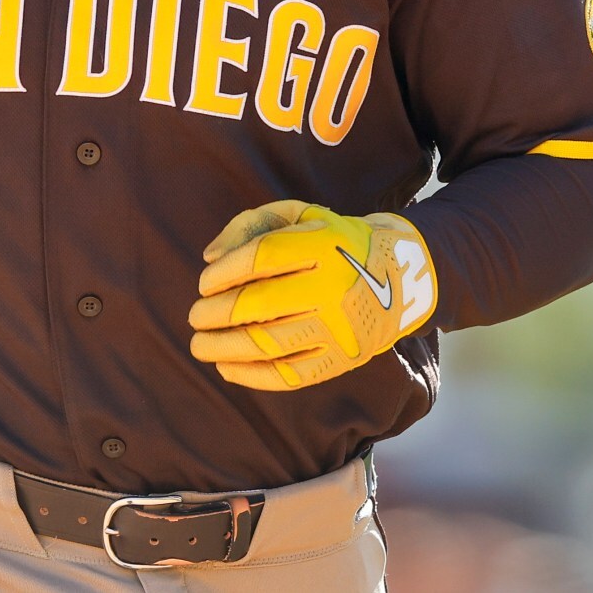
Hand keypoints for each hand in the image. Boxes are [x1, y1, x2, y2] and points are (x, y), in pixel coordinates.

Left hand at [188, 200, 437, 391]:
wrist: (397, 278)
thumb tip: (210, 257)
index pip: (260, 257)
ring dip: (223, 348)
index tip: (204, 283)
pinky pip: (289, 375)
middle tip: (194, 316)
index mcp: (323, 244)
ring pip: (268, 344)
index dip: (223, 272)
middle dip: (214, 314)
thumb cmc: (332, 243)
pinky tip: (227, 367)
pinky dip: (250, 376)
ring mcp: (339, 328)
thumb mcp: (301, 216)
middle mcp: (334, 286)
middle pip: (258, 304)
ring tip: (200, 345)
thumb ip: (252, 224)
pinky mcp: (342, 360)